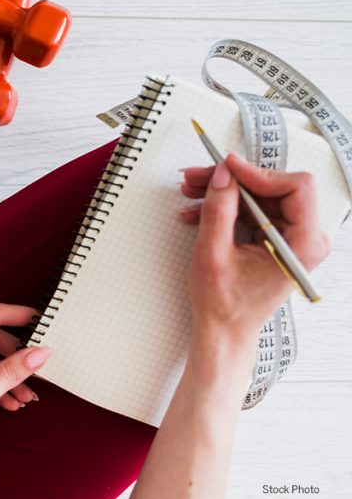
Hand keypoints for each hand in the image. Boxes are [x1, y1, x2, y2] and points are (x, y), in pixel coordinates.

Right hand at [178, 152, 330, 342]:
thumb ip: (219, 209)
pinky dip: (227, 206)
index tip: (227, 168)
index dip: (258, 173)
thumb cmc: (225, 305)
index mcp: (302, 245)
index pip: (296, 187)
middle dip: (233, 181)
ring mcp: (292, 239)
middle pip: (274, 188)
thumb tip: (224, 174)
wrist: (224, 330)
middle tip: (198, 177)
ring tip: (192, 192)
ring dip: (225, 192)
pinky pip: (255, 210)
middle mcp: (305, 240)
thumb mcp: (213, 253)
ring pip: (261, 196)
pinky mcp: (278, 239)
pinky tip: (199, 210)